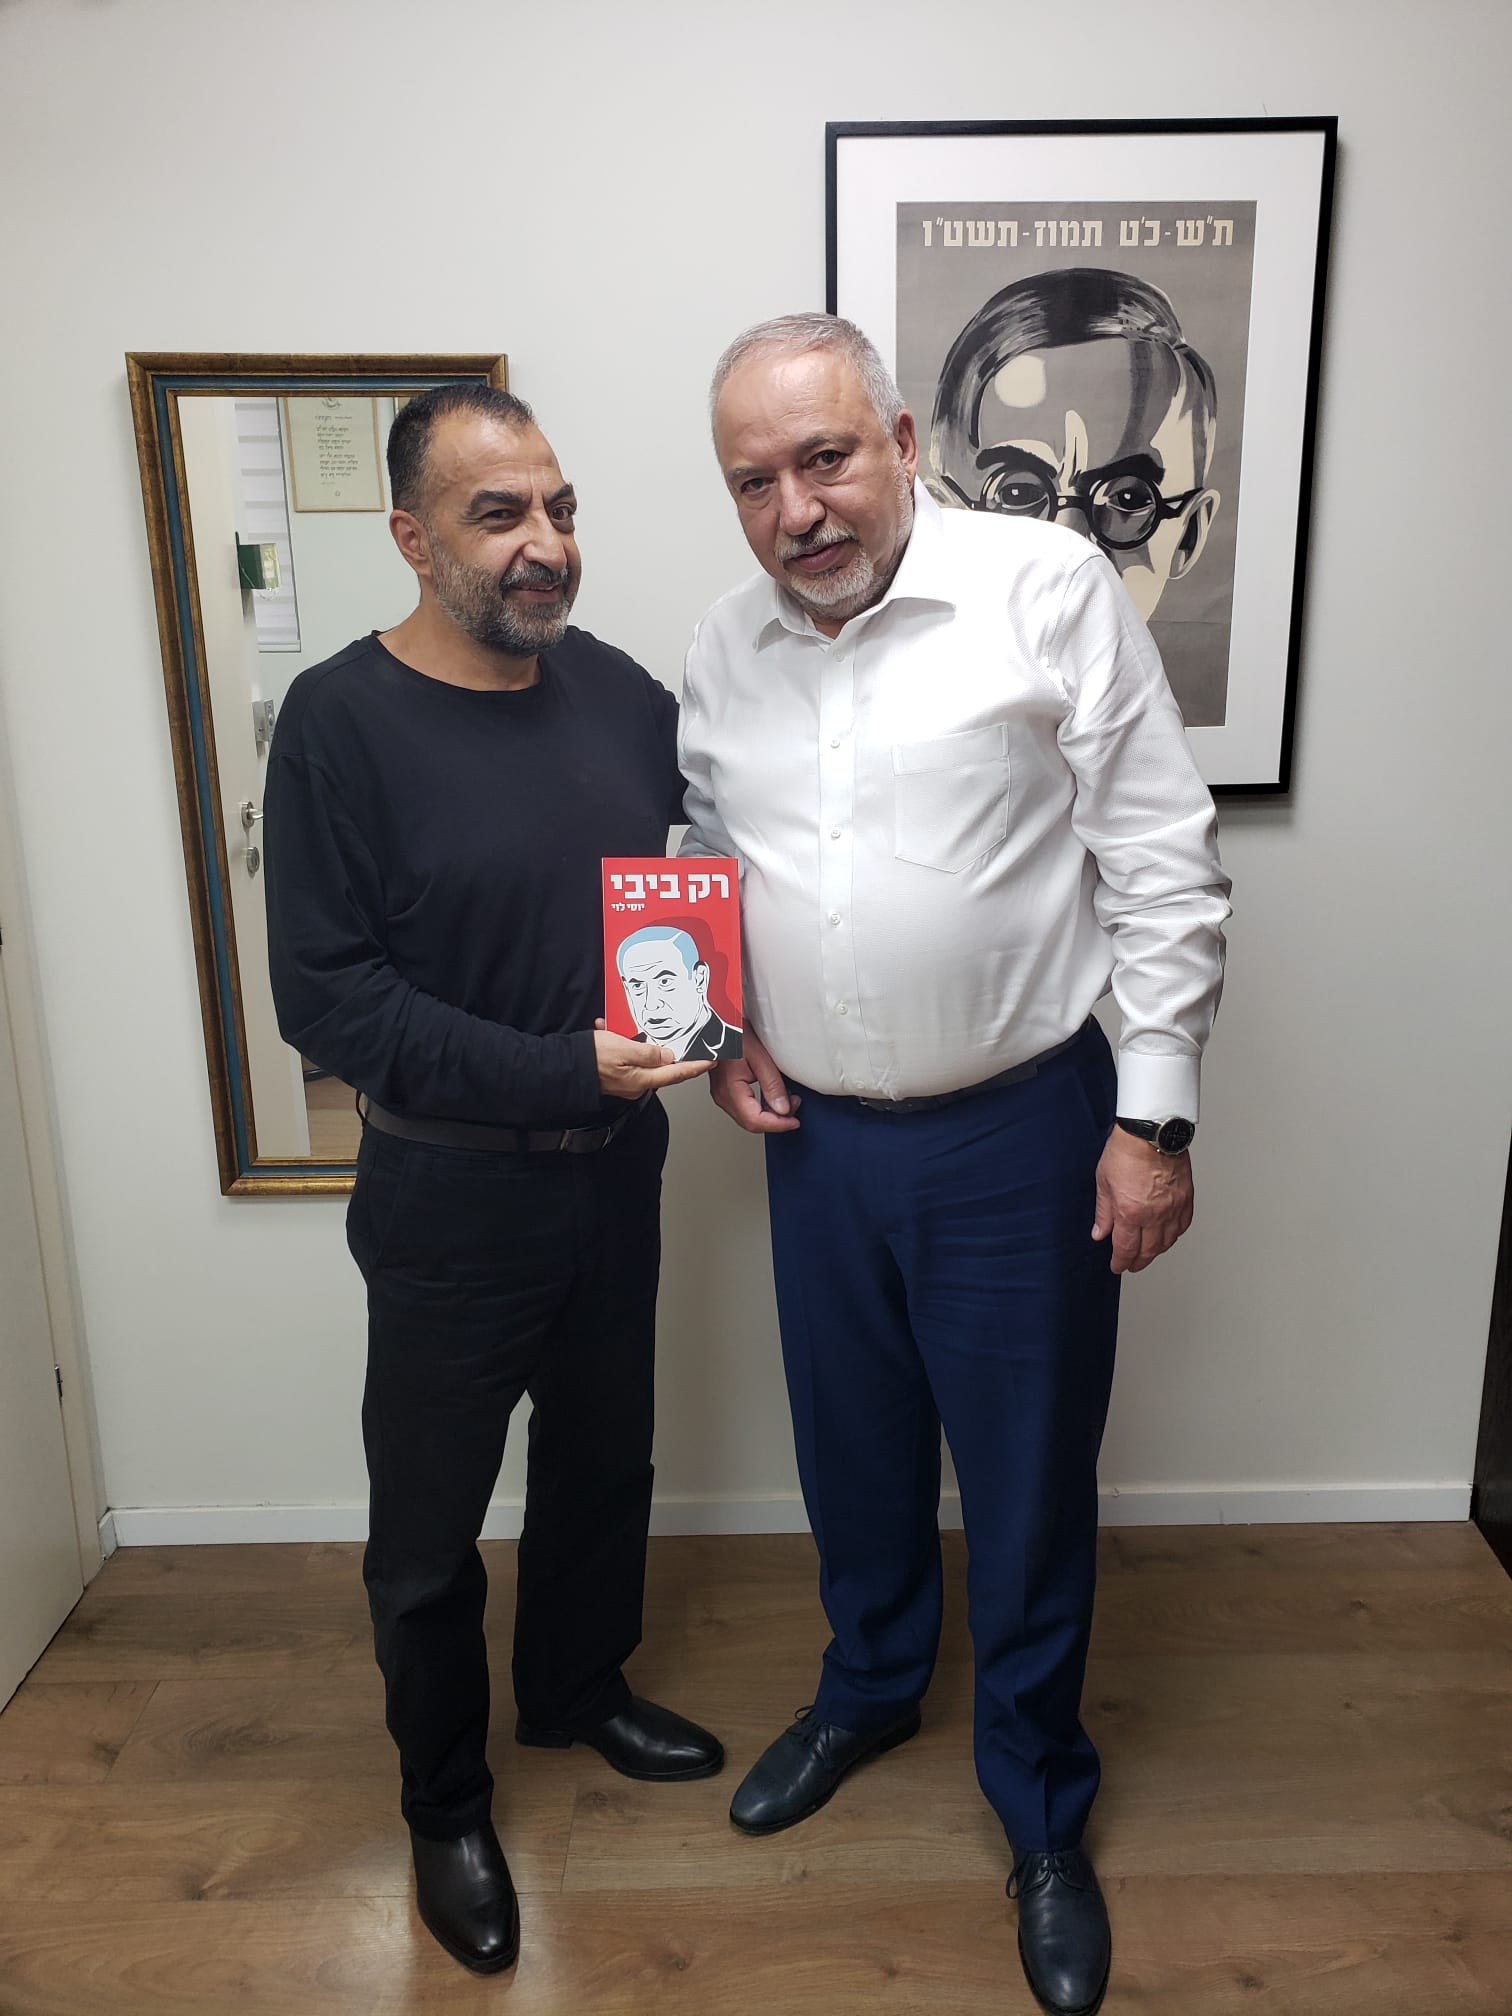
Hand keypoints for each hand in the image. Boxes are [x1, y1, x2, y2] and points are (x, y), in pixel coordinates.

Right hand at [593, 1027, 713, 1098]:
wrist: (562, 1068)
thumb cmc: (591, 1058)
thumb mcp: (624, 1049)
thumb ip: (650, 1053)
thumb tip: (669, 1056)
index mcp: (642, 1080)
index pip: (677, 1073)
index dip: (696, 1066)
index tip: (712, 1060)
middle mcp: (636, 1085)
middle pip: (663, 1068)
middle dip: (671, 1052)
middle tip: (685, 1039)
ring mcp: (625, 1082)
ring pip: (643, 1060)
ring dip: (641, 1043)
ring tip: (632, 1029)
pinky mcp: (614, 1075)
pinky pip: (626, 1058)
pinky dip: (623, 1044)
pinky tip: (611, 1031)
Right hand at [709, 1028, 800, 1133]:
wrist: (720, 1020)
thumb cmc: (735, 1032)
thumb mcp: (760, 1056)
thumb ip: (772, 1085)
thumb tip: (783, 1109)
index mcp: (730, 1089)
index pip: (755, 1121)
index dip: (778, 1124)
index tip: (794, 1121)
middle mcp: (723, 1096)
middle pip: (751, 1123)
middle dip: (776, 1120)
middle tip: (795, 1106)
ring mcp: (722, 1094)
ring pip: (748, 1118)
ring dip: (770, 1114)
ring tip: (788, 1100)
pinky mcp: (726, 1090)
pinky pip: (745, 1108)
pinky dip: (762, 1107)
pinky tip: (774, 1098)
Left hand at [1091, 1126, 1193, 1273]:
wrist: (1151, 1131)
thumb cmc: (1127, 1150)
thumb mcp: (1104, 1182)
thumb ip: (1103, 1212)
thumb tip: (1100, 1232)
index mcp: (1131, 1212)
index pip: (1125, 1248)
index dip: (1120, 1262)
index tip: (1117, 1266)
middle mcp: (1155, 1214)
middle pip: (1148, 1250)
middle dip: (1138, 1262)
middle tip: (1131, 1265)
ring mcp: (1173, 1207)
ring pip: (1167, 1241)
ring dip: (1156, 1251)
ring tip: (1147, 1253)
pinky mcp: (1186, 1198)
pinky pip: (1183, 1225)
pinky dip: (1174, 1235)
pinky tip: (1167, 1236)